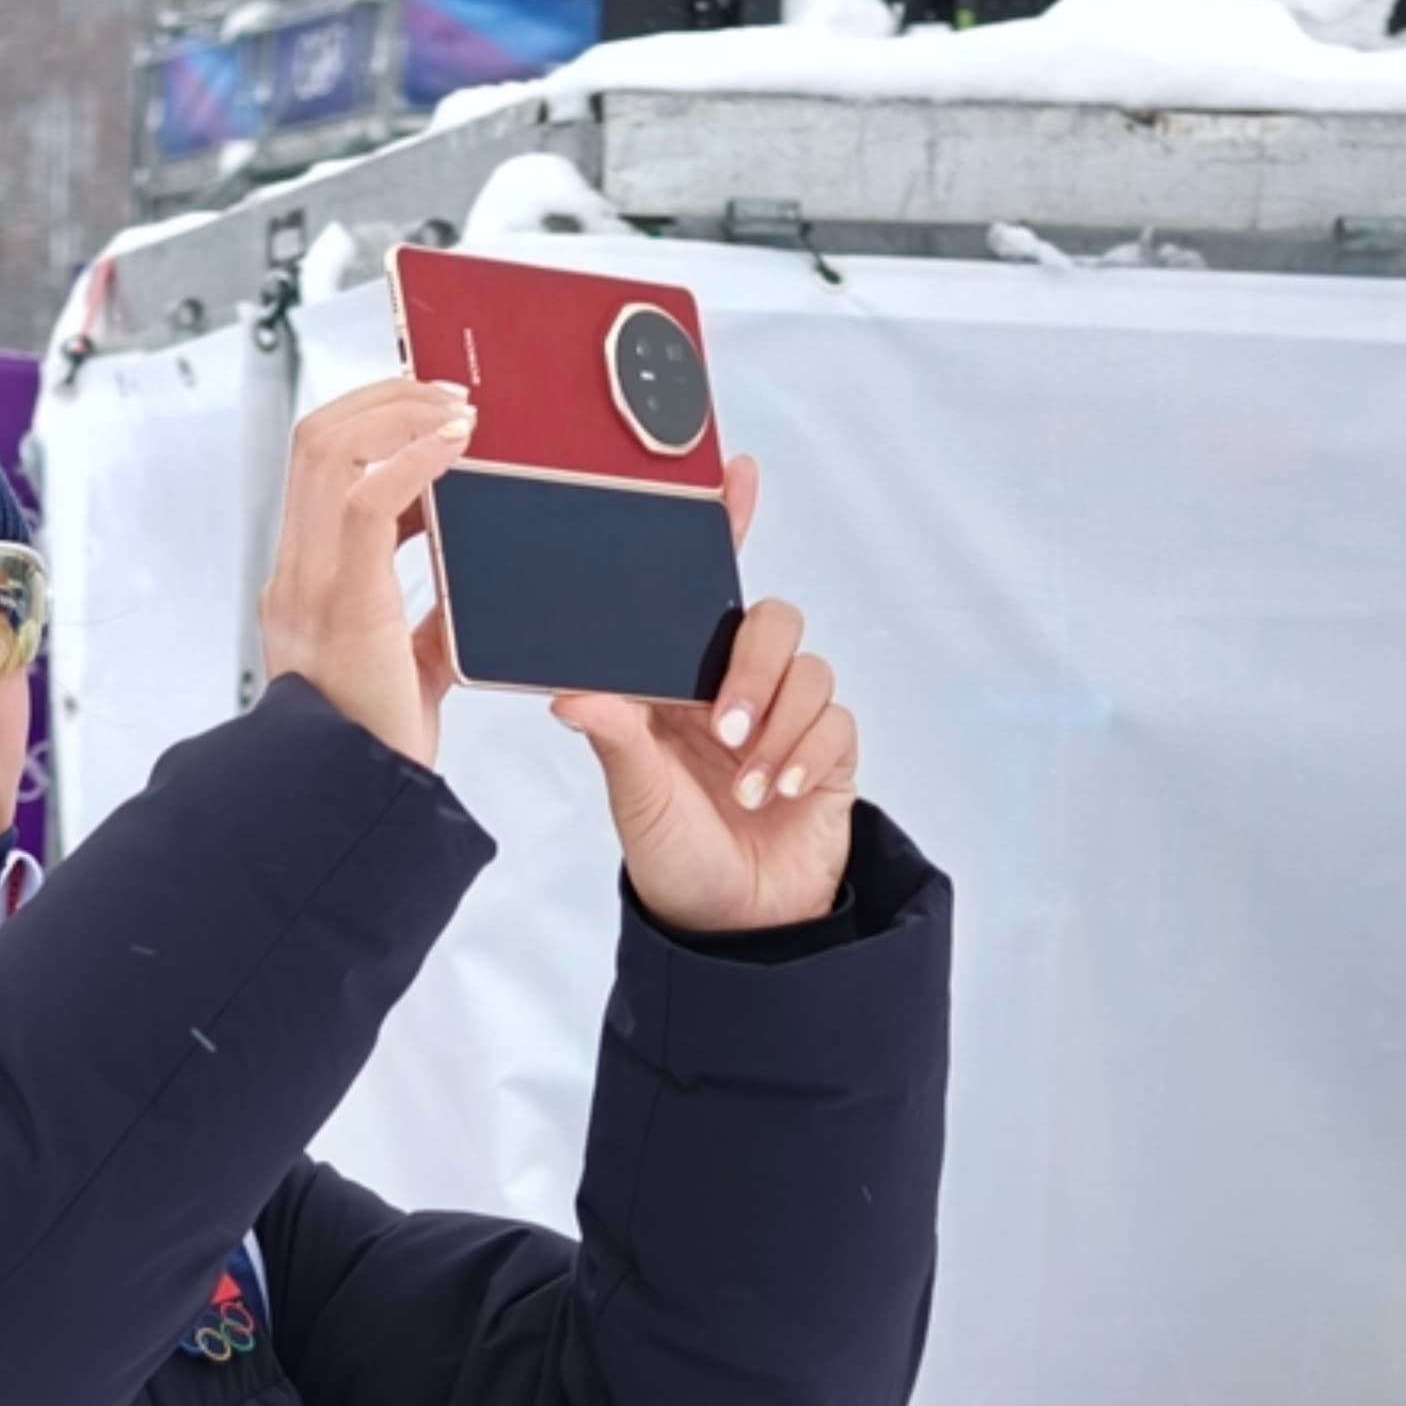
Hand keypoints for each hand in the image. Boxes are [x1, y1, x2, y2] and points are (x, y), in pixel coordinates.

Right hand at [258, 375, 470, 768]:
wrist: (358, 804)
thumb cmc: (382, 746)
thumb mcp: (406, 663)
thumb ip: (423, 616)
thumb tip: (457, 578)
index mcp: (304, 584)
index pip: (315, 468)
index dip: (365, 421)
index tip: (424, 412)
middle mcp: (295, 574)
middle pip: (313, 440)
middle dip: (382, 398)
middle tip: (448, 393)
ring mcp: (310, 585)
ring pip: (329, 451)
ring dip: (399, 414)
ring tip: (457, 412)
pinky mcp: (344, 602)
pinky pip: (365, 500)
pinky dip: (412, 458)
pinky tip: (454, 447)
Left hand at [553, 458, 860, 934]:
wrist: (733, 930)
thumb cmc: (672, 856)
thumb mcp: (632, 796)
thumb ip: (614, 738)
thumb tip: (570, 694)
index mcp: (678, 680)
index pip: (705, 589)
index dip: (727, 528)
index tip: (738, 475)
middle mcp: (735, 687)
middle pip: (769, 619)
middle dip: (751, 666)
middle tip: (722, 724)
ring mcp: (787, 717)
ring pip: (807, 665)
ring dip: (776, 721)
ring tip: (746, 780)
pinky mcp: (830, 752)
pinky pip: (835, 719)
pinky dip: (806, 750)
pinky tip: (779, 789)